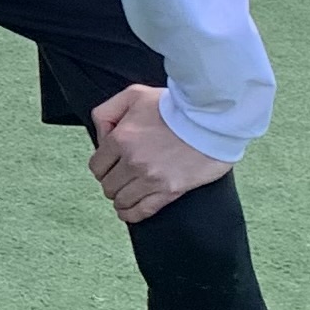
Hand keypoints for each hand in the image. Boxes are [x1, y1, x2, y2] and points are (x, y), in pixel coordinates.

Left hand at [88, 85, 228, 225]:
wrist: (212, 119)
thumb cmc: (175, 105)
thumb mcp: (133, 95)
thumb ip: (108, 112)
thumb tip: (101, 136)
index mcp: (120, 139)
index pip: (97, 165)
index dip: (102, 166)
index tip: (111, 165)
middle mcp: (132, 161)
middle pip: (108, 185)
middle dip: (111, 182)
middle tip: (120, 178)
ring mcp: (151, 178)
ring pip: (122, 199)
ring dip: (120, 198)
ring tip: (124, 194)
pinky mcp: (171, 190)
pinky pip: (143, 210)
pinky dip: (132, 214)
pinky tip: (128, 211)